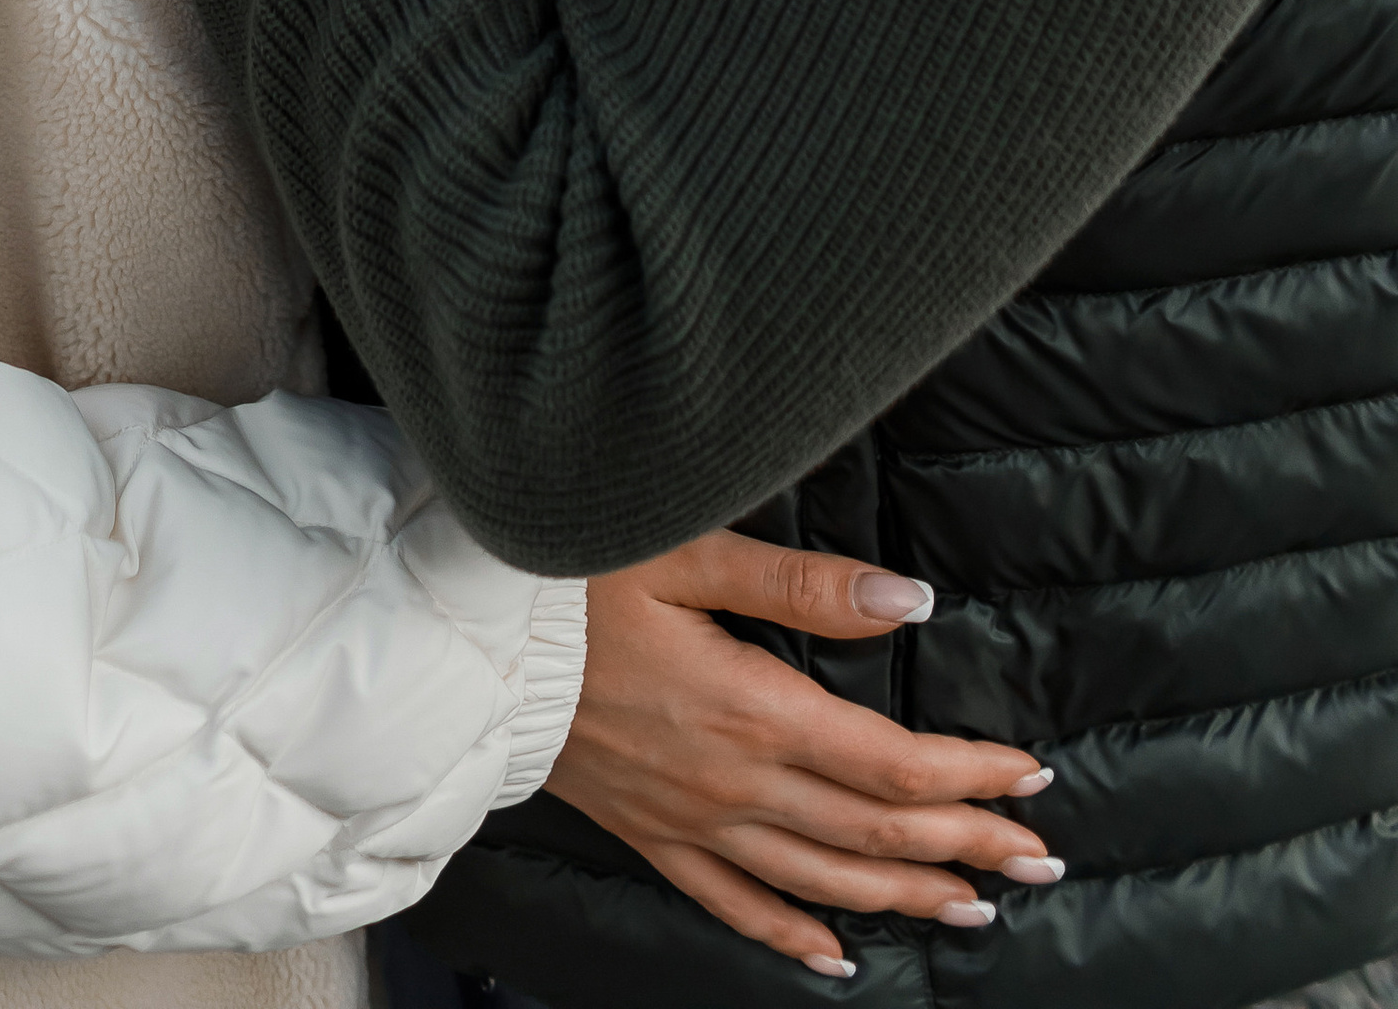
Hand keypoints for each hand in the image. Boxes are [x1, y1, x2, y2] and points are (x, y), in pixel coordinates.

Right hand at [547, 534, 1059, 980]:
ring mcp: (693, 822)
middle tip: (1041, 856)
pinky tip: (836, 958)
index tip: (1029, 775)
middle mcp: (734, 785)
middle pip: (877, 833)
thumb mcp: (688, 553)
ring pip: (825, 881)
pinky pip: (736, 906)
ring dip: (910, 897)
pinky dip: (794, 938)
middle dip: (969, 844)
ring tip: (978, 903)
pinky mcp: (653, 836)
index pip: (891, 765)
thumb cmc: (575, 578)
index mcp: (754, 712)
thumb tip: (908, 602)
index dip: (970, 774)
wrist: (471, 641)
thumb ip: (802, 582)